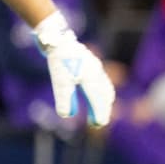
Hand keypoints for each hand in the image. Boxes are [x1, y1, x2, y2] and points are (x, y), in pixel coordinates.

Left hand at [35, 11, 114, 125]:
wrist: (58, 39)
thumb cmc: (60, 60)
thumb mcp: (60, 81)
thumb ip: (65, 98)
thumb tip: (67, 115)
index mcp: (92, 78)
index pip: (98, 100)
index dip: (100, 113)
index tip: (99, 124)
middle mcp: (97, 73)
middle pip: (105, 94)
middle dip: (103, 109)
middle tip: (99, 123)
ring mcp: (96, 67)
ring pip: (105, 87)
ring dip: (104, 101)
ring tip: (100, 112)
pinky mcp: (92, 64)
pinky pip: (102, 81)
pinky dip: (102, 92)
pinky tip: (97, 95)